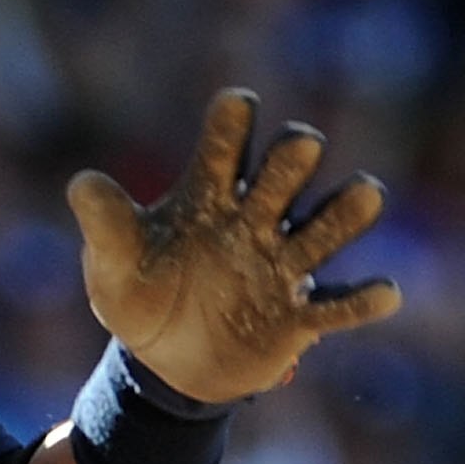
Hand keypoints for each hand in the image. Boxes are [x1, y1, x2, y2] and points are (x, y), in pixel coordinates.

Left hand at [65, 89, 403, 402]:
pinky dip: (362, 300)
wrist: (163, 363)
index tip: (237, 100)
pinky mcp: (300, 318)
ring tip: (364, 193)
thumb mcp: (112, 264)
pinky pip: (339, 306)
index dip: (231, 125)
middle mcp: (254, 221)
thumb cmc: (140, 296)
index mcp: (207, 199)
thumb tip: (83, 183)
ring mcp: (282, 266)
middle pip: (284, 175)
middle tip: (299, 144)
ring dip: (346, 212)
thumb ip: (105, 225)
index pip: (223, 150)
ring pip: (327, 228)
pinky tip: (381, 293)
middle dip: (291, 159)